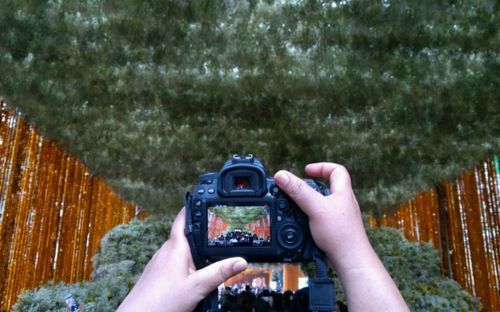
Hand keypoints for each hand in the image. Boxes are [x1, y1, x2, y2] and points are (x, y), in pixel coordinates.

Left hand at [118, 208, 247, 311]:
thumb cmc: (162, 302)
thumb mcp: (197, 287)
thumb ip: (219, 273)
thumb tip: (241, 260)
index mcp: (176, 247)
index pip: (183, 218)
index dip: (192, 206)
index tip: (203, 199)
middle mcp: (166, 250)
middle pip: (184, 234)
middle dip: (200, 231)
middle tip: (218, 228)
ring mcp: (159, 262)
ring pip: (179, 249)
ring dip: (192, 248)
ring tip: (210, 251)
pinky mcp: (157, 273)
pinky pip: (174, 261)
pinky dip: (185, 261)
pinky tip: (193, 273)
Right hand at [275, 163, 407, 310]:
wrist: (351, 260)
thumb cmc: (340, 234)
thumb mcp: (315, 208)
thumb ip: (298, 191)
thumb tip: (282, 175)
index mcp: (343, 192)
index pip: (337, 170)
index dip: (321, 167)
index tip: (306, 170)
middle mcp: (343, 203)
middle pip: (328, 187)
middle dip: (311, 186)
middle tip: (298, 189)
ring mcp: (340, 217)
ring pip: (324, 204)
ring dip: (310, 203)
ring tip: (296, 206)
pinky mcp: (336, 230)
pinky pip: (322, 218)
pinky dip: (311, 218)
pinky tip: (302, 224)